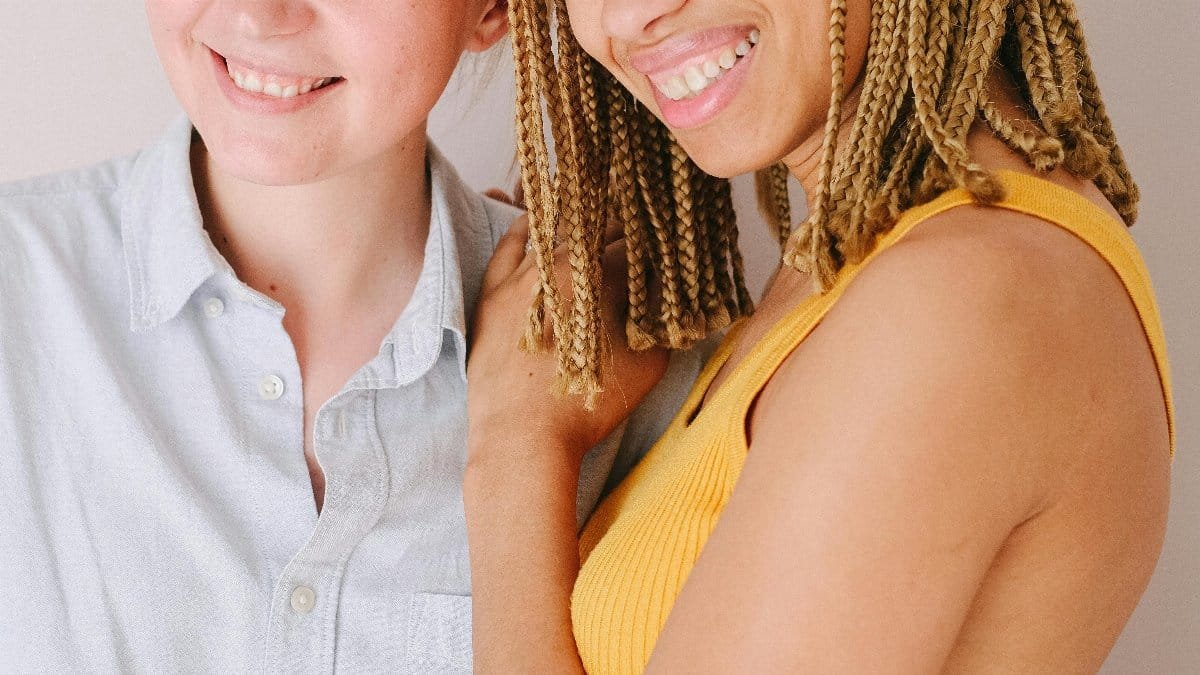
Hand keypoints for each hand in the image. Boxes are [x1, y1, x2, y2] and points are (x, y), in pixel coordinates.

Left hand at [467, 215, 668, 460]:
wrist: (522, 438)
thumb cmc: (587, 408)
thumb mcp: (646, 366)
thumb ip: (660, 323)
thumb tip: (669, 298)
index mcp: (600, 277)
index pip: (635, 246)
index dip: (654, 247)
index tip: (664, 250)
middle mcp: (559, 265)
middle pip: (597, 233)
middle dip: (621, 234)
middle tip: (637, 241)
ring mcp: (521, 277)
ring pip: (555, 235)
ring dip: (580, 228)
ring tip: (597, 227)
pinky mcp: (493, 292)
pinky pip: (508, 248)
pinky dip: (524, 229)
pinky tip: (535, 220)